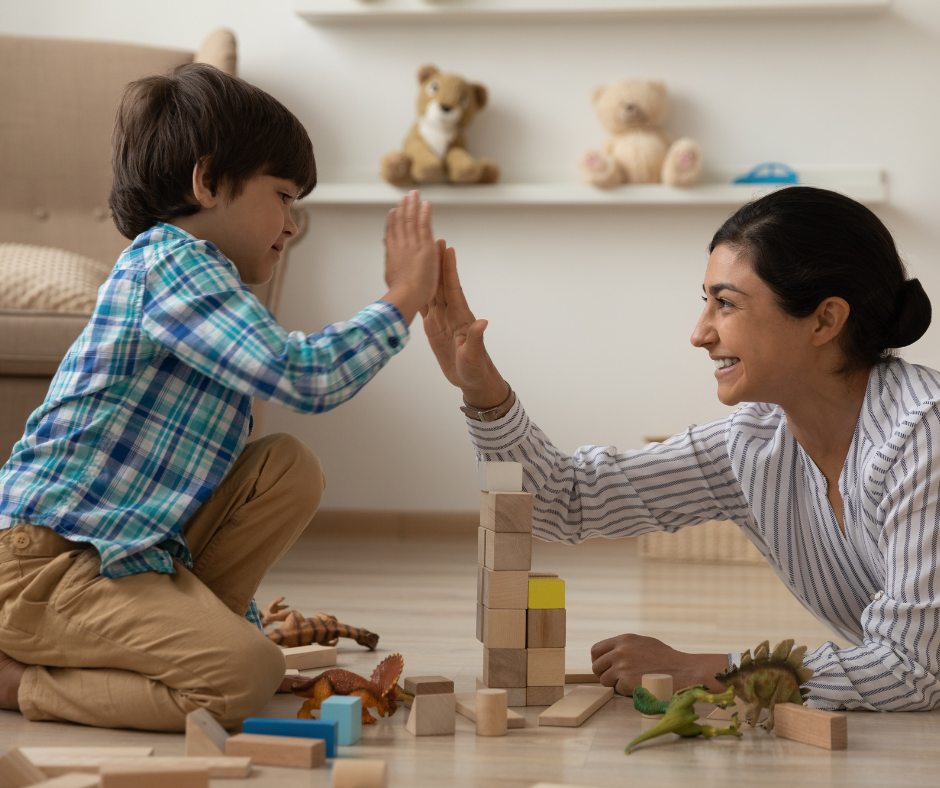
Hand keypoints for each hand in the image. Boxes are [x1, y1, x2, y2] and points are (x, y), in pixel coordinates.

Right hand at [382, 190, 440, 323]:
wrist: (406, 295)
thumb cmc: (400, 294)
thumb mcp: (390, 275)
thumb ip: (390, 261)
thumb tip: (387, 251)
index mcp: (392, 254)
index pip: (392, 234)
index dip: (392, 221)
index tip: (393, 211)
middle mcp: (400, 246)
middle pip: (401, 222)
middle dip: (403, 208)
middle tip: (405, 196)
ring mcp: (411, 244)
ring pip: (411, 220)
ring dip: (412, 205)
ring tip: (414, 194)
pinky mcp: (424, 246)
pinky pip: (424, 225)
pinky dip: (425, 213)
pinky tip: (426, 203)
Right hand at [423, 244, 508, 407]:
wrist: (471, 380)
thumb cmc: (475, 369)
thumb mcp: (473, 356)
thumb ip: (476, 339)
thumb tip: (482, 322)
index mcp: (461, 317)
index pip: (453, 288)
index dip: (449, 269)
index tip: (447, 249)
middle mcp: (451, 314)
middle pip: (441, 284)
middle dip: (437, 263)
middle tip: (432, 240)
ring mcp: (442, 320)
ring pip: (432, 292)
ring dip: (427, 274)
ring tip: (421, 256)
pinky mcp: (433, 328)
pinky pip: (424, 308)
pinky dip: (418, 294)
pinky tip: (411, 283)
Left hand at [590, 633, 727, 695]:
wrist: (683, 671)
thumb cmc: (666, 659)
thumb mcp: (644, 643)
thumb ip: (626, 646)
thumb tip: (610, 653)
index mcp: (624, 640)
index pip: (596, 650)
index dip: (598, 660)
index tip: (603, 667)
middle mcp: (620, 652)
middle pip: (597, 667)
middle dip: (603, 674)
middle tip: (614, 680)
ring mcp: (621, 667)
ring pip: (604, 680)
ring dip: (614, 684)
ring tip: (631, 683)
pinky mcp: (626, 683)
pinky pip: (617, 690)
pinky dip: (626, 691)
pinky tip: (639, 687)